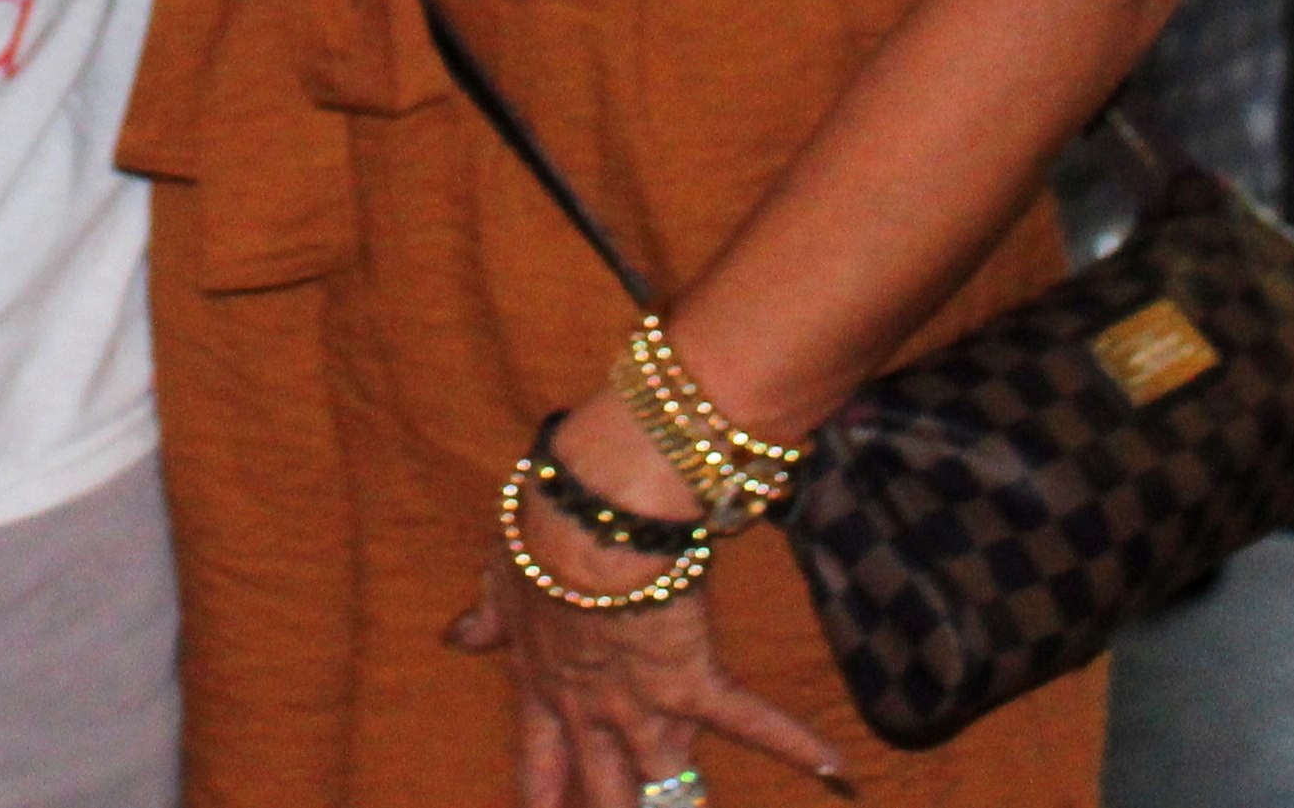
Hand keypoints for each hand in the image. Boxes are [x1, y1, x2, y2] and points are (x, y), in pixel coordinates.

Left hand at [446, 394, 845, 807]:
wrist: (582, 515)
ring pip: (669, 783)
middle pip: (606, 795)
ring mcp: (645, 703)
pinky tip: (838, 774)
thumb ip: (487, 617)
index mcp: (544, 685)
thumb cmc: (538, 531)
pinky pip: (752, 721)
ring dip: (684, 806)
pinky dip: (797, 745)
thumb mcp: (500, 576)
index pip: (539, 768)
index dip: (541, 803)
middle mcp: (594, 711)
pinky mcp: (694, 679)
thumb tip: (456, 639)